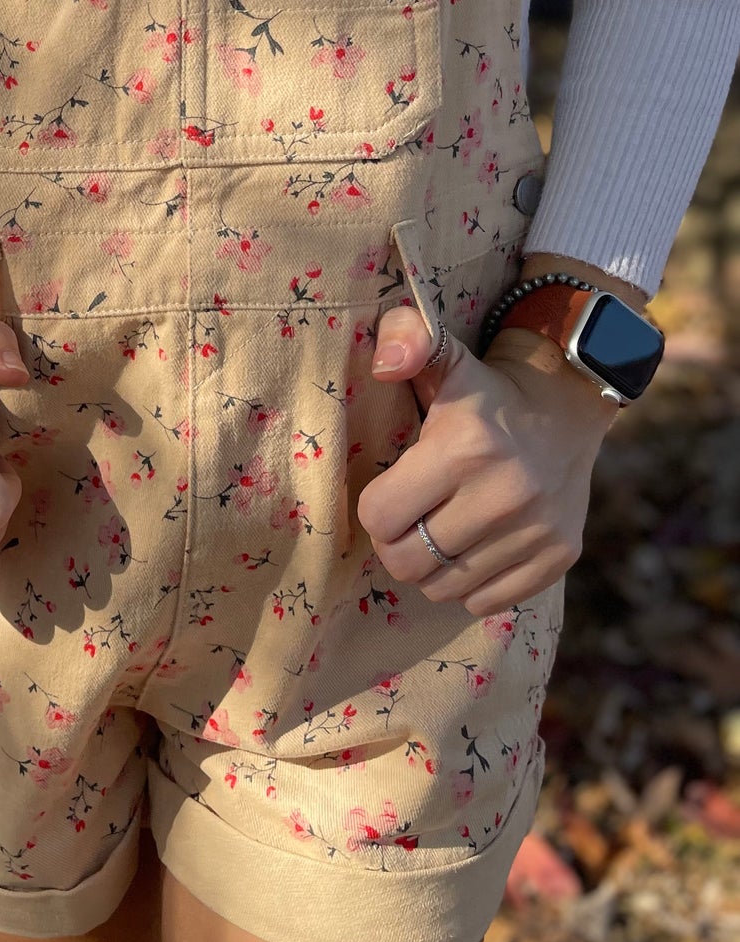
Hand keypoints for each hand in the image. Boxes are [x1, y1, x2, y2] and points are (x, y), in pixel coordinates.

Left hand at [355, 305, 616, 617]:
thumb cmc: (483, 389)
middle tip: (408, 520)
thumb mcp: (442, 352)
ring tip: (441, 530)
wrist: (565, 406)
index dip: (375, 508)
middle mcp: (504, 494)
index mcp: (464, 447)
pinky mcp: (559, 556)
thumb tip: (385, 364)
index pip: (380, 516)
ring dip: (432, 566)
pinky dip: (471, 583)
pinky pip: (485, 602)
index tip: (390, 491)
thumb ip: (403, 339)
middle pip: (407, 562)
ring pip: (443, 588)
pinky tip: (475, 545)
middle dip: (396, 544)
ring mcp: (536, 531)